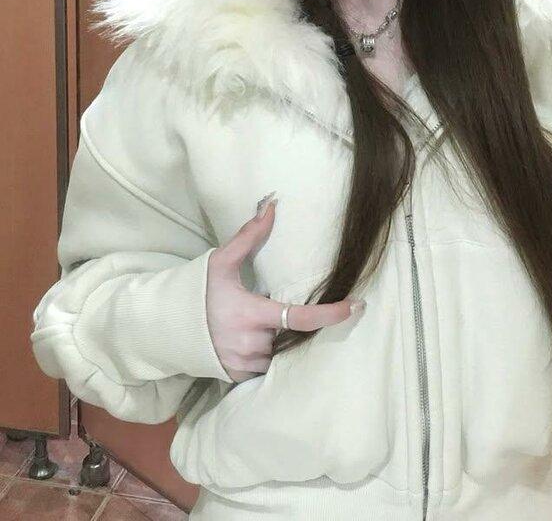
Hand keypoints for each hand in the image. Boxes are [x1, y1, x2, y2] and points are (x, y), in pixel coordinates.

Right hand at [207, 198, 362, 382]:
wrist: (165, 327)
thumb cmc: (197, 292)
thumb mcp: (221, 262)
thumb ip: (248, 235)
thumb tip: (271, 205)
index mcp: (252, 313)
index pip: (300, 317)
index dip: (331, 314)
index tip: (356, 307)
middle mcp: (251, 343)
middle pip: (288, 335)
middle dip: (284, 324)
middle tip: (264, 310)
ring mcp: (243, 364)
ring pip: (276, 355)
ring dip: (273, 341)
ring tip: (251, 326)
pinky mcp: (235, 377)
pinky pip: (261, 369)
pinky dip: (261, 355)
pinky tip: (245, 341)